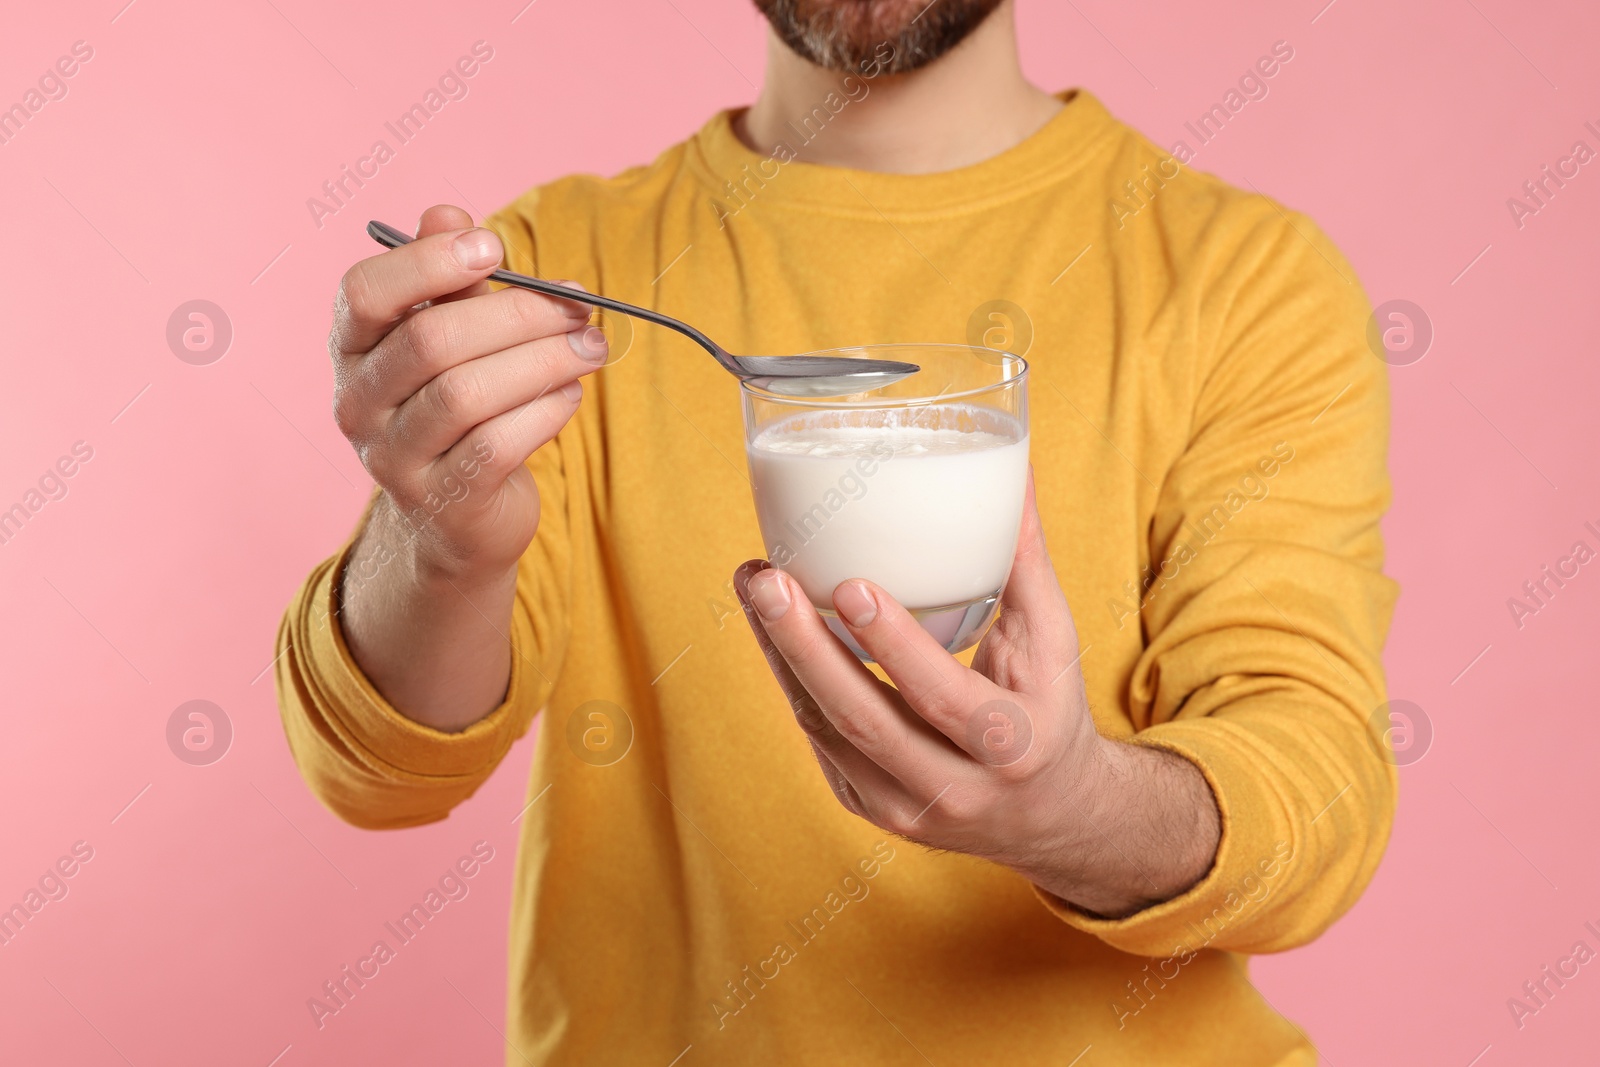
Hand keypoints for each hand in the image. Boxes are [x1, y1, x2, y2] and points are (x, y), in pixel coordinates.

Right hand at [330, 203, 607, 584]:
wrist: (461, 515)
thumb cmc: (461, 403)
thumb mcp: (453, 333)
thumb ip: (449, 277)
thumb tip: (447, 212)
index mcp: (351, 348)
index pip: (363, 292)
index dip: (427, 262)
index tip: (493, 246)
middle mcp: (358, 404)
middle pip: (431, 341)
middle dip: (517, 315)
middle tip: (579, 308)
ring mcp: (393, 459)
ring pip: (466, 394)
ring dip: (543, 362)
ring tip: (591, 349)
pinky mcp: (443, 502)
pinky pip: (495, 445)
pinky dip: (544, 412)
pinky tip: (571, 394)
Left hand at [734, 474, 1220, 917]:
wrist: (1047, 814)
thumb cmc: (1047, 707)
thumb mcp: (1052, 639)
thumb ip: (1025, 558)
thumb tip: (1016, 466)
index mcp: (1011, 744)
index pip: (943, 697)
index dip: (894, 645)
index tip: (848, 585)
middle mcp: (954, 789)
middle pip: (862, 721)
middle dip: (803, 646)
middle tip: (765, 578)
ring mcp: (903, 807)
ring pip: (824, 731)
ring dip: (780, 655)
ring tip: (754, 584)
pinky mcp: (867, 808)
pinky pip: (817, 740)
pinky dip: (791, 679)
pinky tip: (772, 626)